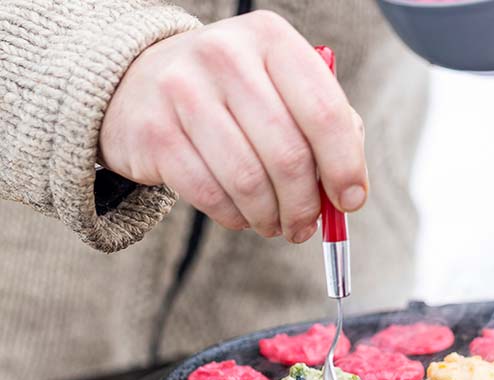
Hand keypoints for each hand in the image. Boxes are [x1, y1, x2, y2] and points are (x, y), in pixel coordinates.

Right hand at [99, 11, 367, 242]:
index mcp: (271, 38)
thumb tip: (350, 193)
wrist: (142, 84)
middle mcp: (225, 55)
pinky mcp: (154, 131)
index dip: (345, 166)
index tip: (351, 201)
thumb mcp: (284, 89)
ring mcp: (183, 90)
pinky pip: (209, 194)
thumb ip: (328, 129)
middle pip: (288, 155)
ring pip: (248, 181)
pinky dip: (234, 216)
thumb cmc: (234, 95)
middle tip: (307, 226)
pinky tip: (242, 215)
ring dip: (270, 217)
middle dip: (305, 205)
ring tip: (276, 225)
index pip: (324, 111)